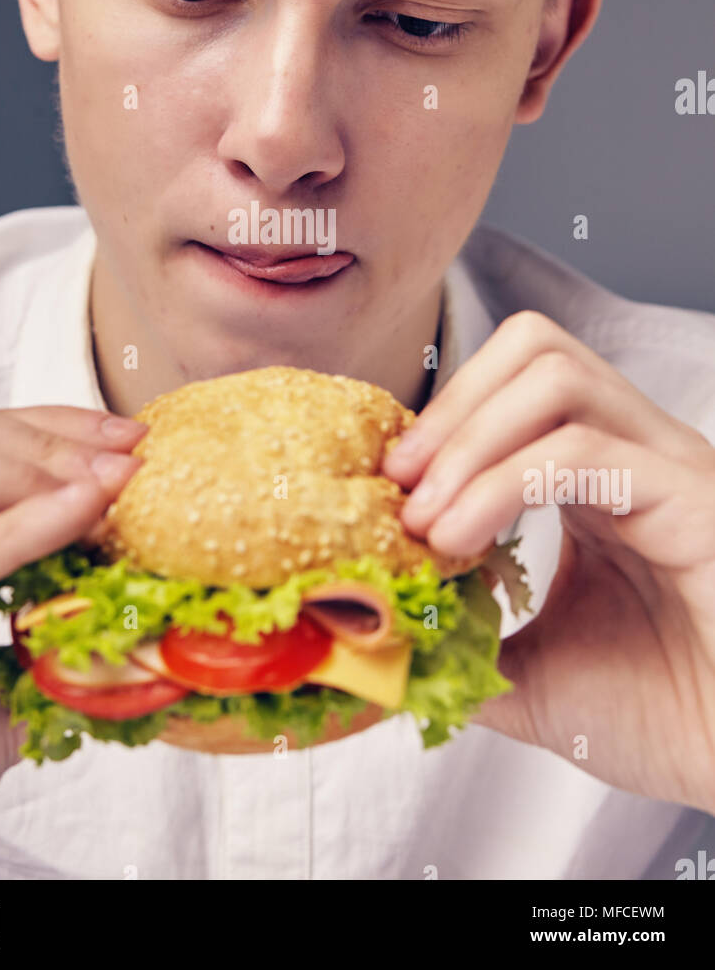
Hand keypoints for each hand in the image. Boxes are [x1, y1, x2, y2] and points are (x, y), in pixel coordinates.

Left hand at [383, 311, 714, 813]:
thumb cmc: (668, 719)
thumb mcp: (532, 675)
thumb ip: (463, 644)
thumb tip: (385, 635)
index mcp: (601, 475)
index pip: (516, 381)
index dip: (442, 417)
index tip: (387, 485)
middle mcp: (638, 453)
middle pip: (536, 349)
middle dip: (452, 407)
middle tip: (399, 485)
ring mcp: (671, 467)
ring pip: (558, 378)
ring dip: (469, 440)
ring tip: (426, 520)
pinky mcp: (695, 499)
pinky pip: (587, 451)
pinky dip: (503, 484)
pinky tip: (461, 539)